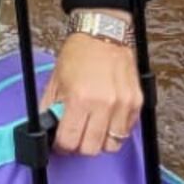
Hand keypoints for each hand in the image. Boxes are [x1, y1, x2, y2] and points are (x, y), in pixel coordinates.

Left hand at [38, 31, 141, 156]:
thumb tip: (47, 128)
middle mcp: (103, 104)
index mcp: (79, 98)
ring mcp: (122, 104)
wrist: (103, 34)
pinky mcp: (136, 103)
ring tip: (92, 128)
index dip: (61, 146)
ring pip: (111, 145)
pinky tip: (106, 120)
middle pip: (91, 149)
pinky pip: (126, 132)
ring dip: (99, 141)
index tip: (60, 142)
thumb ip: (50, 108)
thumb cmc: (79, 55)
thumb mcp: (56, 81)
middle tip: (76, 135)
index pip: (69, 141)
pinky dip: (115, 132)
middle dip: (79, 146)